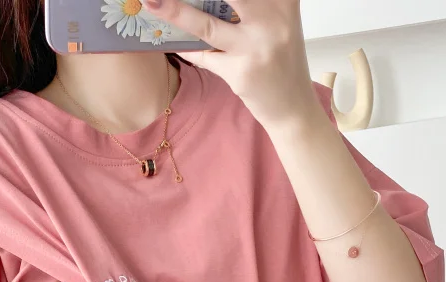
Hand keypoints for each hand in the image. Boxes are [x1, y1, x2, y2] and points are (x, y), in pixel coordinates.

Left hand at [142, 0, 319, 128]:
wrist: (292, 108)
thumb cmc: (281, 61)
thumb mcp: (278, 24)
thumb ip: (255, 6)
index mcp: (285, 2)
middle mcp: (273, 20)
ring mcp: (255, 47)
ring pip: (206, 25)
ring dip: (175, 12)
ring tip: (153, 2)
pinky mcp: (240, 73)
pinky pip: (204, 57)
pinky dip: (187, 49)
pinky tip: (173, 42)